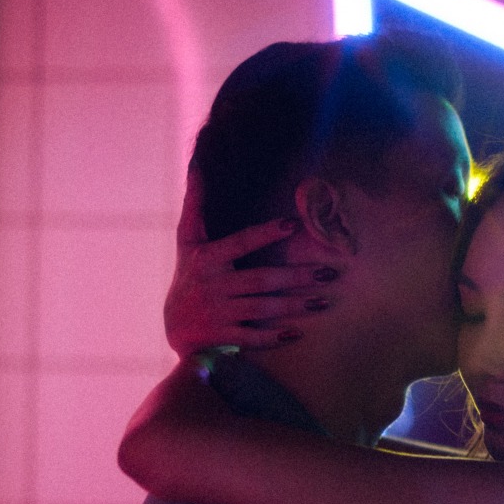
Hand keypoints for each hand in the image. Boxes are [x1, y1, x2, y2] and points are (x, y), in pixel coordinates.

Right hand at [165, 169, 341, 356]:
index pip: (240, 243)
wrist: (174, 327)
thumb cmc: (188, 276)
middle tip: (329, 272)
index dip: (265, 234)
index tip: (292, 225)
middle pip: (262, 280)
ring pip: (263, 309)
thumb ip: (195, 205)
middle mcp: (213, 285)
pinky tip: (297, 332)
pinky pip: (252, 337)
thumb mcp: (187, 241)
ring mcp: (219, 313)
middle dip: (297, 277)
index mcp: (207, 259)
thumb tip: (195, 166)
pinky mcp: (223, 337)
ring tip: (324, 301)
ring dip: (294, 306)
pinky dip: (274, 338)